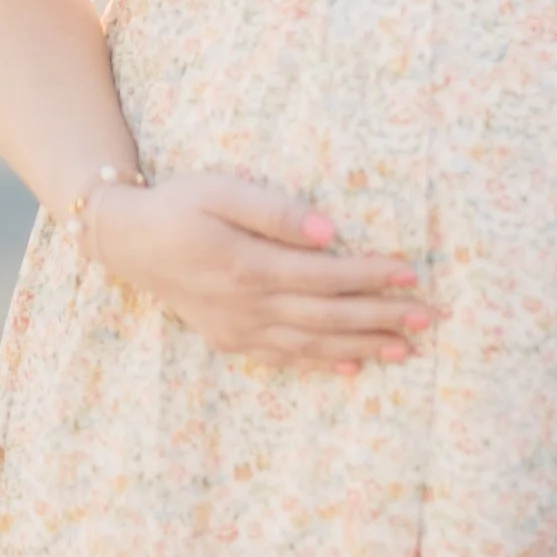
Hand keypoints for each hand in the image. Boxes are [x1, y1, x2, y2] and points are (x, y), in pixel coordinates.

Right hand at [91, 171, 442, 373]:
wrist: (127, 242)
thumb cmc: (179, 204)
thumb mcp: (222, 189)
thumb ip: (277, 211)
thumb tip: (332, 231)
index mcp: (248, 266)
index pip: (325, 276)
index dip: (371, 277)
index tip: (412, 274)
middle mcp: (247, 305)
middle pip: (327, 316)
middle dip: (381, 318)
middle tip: (429, 318)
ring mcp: (238, 328)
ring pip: (311, 343)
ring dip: (362, 346)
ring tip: (406, 348)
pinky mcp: (230, 339)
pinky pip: (284, 357)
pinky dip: (321, 364)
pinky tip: (355, 367)